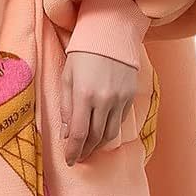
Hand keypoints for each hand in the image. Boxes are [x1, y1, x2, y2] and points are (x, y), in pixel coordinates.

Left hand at [59, 50, 137, 165]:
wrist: (110, 34)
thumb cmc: (82, 54)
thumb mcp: (67, 77)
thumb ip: (66, 107)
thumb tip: (66, 134)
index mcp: (83, 95)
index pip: (78, 134)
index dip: (73, 151)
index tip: (69, 160)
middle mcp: (104, 100)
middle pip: (95, 138)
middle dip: (85, 151)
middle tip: (78, 157)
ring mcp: (120, 99)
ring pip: (110, 134)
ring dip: (98, 145)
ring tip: (89, 148)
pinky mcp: (130, 96)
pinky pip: (120, 121)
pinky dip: (110, 130)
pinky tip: (102, 131)